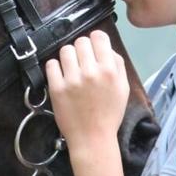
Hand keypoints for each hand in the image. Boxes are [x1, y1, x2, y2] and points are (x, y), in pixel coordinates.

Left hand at [45, 30, 128, 153]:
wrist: (92, 138)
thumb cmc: (109, 113)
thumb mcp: (123, 88)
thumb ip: (118, 65)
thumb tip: (106, 47)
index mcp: (109, 70)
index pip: (98, 36)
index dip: (96, 40)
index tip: (93, 48)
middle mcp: (90, 71)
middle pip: (81, 41)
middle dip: (82, 49)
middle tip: (82, 61)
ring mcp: (72, 79)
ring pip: (65, 50)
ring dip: (68, 57)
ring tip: (71, 68)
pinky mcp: (56, 88)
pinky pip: (51, 64)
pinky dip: (55, 67)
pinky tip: (61, 75)